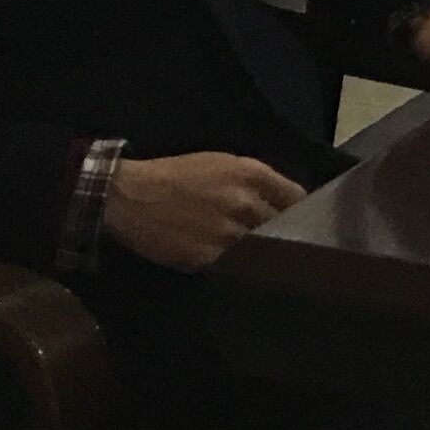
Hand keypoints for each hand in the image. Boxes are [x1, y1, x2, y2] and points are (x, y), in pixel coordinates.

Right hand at [102, 152, 305, 271]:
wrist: (129, 196)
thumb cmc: (176, 175)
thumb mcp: (222, 163)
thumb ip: (256, 181)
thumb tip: (283, 200)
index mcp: (251, 174)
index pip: (297, 198)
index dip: (299, 210)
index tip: (300, 219)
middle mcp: (245, 203)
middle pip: (283, 226)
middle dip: (284, 232)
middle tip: (283, 241)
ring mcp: (228, 232)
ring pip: (263, 248)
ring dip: (263, 253)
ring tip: (262, 257)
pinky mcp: (209, 257)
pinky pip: (237, 265)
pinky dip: (239, 266)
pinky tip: (237, 266)